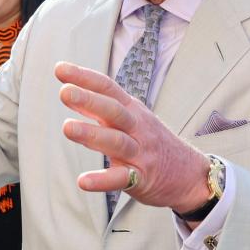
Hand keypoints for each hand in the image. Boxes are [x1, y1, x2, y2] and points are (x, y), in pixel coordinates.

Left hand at [55, 62, 211, 211]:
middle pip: (113, 110)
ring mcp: (140, 153)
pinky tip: (83, 181)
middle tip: (64, 92)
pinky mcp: (141, 179)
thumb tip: (68, 90)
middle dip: (89, 100)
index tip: (60, 69)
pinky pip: (121, 178)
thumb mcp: (132, 118)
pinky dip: (102, 180)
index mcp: (132, 110)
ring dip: (92, 134)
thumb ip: (101, 108)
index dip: (84, 77)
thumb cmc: (151, 142)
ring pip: (116, 141)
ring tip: (67, 127)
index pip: (108, 88)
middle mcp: (137, 127)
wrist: (190, 174)